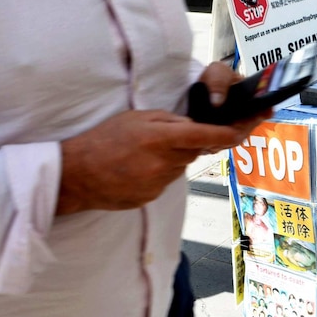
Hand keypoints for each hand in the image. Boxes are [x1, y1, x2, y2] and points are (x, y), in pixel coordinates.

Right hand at [56, 107, 267, 214]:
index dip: (226, 134)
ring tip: (140, 156)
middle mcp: (162, 162)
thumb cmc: (104, 139)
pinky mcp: (151, 197)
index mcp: (159, 137)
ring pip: (179, 168)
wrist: (75, 174)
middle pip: (192, 152)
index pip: (203, 135)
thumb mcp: (136, 118)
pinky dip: (156, 174)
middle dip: (185, 145)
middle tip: (160, 140)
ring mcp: (157, 183)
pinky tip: (135, 170)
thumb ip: (168, 121)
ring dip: (169, 160)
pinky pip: (164, 182)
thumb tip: (193, 128)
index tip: (240, 132)